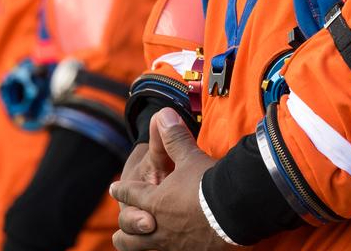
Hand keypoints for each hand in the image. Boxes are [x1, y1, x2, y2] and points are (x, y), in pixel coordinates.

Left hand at [109, 110, 226, 250]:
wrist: (236, 211)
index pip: (131, 194)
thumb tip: (163, 114)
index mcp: (154, 201)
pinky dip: (168, 249)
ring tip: (138, 242)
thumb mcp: (190, 157)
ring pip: (145, 247)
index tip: (114, 188)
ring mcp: (173, 243)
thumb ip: (174, 138)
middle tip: (120, 229)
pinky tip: (175, 246)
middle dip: (125, 227)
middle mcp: (158, 226)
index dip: (122, 189)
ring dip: (139, 243)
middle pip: (129, 230)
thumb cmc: (209, 183)